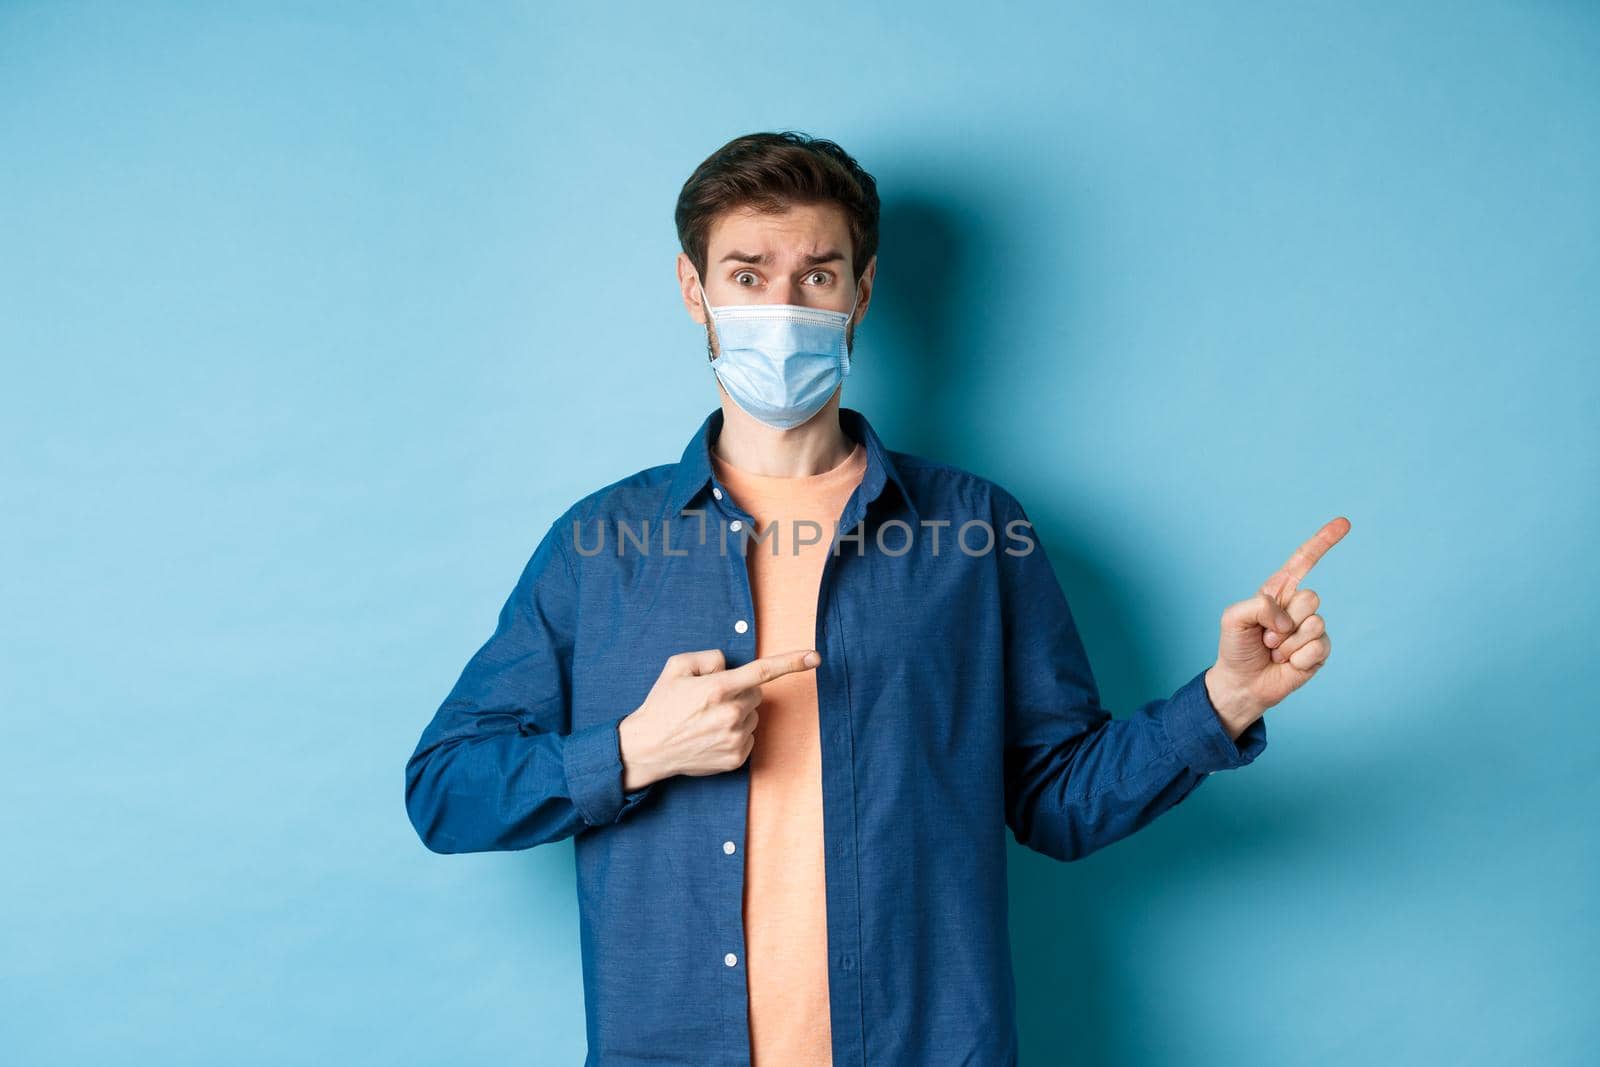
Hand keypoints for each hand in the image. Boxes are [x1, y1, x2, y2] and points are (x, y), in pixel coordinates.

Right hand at [617, 648, 820, 789]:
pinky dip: (735, 734)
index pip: (763, 671)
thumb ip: (709, 657)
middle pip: (756, 694)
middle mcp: (731, 713)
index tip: (815, 657)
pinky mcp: (736, 758)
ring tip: (706, 721)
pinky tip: (711, 736)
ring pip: (752, 716)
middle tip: (711, 700)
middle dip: (740, 692)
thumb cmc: (661, 704)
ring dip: (737, 714)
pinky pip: (748, 738)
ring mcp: (735, 738)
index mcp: (719, 688)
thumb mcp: (677, 667)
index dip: (792, 663)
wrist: (647, 748)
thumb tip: (729, 666)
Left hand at [1205, 516, 1350, 736]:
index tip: (1344, 522)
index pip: (1303, 561)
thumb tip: (1289, 619)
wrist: (1241, 683)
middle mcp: (1297, 607)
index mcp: (1278, 592)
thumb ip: (1258, 606)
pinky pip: (1318, 648)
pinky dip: (1297, 658)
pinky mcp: (1319, 651)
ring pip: (1315, 624)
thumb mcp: (1233, 618)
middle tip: (1266, 637)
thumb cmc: (1236, 647)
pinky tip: (1286, 664)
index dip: (1323, 541)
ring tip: (1274, 651)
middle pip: (1311, 598)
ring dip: (1288, 643)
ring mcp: (1311, 629)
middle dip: (1283, 621)